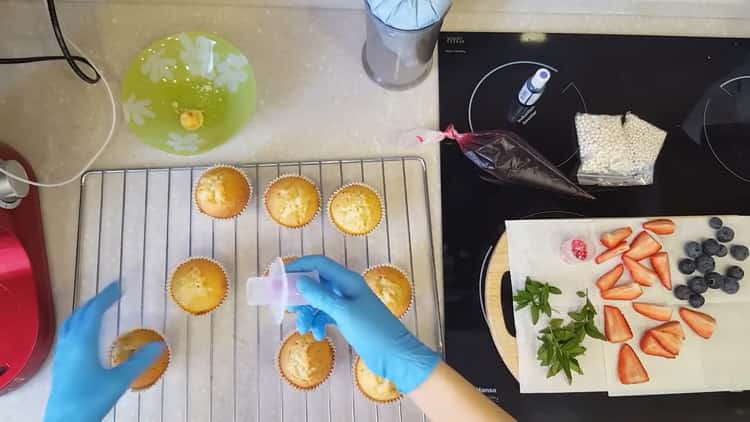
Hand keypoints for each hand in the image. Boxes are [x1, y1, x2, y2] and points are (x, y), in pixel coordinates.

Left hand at [44, 282, 163, 421]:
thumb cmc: (90, 399)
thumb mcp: (119, 380)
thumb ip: (139, 361)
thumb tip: (159, 344)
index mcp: (83, 341)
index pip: (95, 310)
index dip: (108, 296)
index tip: (119, 285)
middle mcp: (70, 343)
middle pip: (81, 314)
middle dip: (96, 301)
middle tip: (112, 293)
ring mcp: (62, 353)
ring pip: (71, 323)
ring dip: (85, 311)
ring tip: (98, 308)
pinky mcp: (60, 364)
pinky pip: (68, 334)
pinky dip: (79, 324)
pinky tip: (86, 334)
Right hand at [286, 256, 439, 392]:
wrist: (394, 355)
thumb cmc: (372, 330)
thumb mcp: (343, 312)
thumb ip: (320, 296)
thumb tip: (299, 281)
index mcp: (347, 280)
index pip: (319, 264)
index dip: (299, 267)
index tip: (281, 279)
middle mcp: (346, 289)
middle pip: (316, 284)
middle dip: (300, 296)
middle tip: (288, 308)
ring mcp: (346, 304)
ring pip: (318, 302)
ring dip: (308, 314)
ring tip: (304, 329)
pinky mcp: (347, 319)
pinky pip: (325, 315)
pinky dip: (318, 323)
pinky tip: (318, 335)